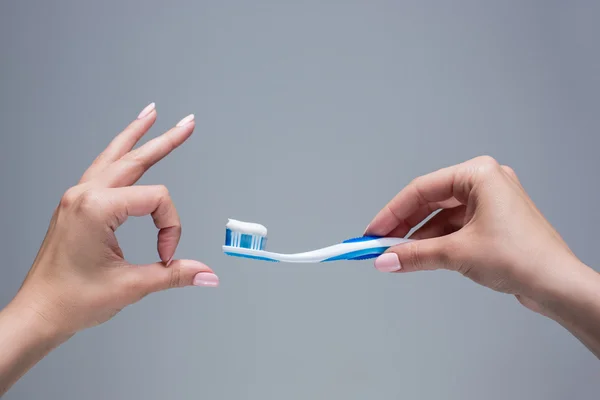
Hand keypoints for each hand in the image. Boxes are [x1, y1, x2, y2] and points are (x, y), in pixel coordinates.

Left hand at [14, 103, 217, 336]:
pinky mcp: (76, 206)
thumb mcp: (130, 286)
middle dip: (165, 140)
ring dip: (136, 136)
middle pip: (135, 158)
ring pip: (113, 156)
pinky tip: (125, 149)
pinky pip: (101, 169)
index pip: (155, 200)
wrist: (38, 313)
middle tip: (187, 123)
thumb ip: (173, 275)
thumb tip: (207, 274)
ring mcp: (77, 198)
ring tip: (151, 116)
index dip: (170, 227)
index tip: (165, 255)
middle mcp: (84, 195)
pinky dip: (117, 154)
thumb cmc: (71, 300)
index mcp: (96, 209)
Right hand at [365, 156, 583, 314]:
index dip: (392, 212)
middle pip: (431, 201)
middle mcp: (485, 182)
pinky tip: (420, 255)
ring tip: (397, 254)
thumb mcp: (457, 253)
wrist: (558, 285)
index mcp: (479, 174)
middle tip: (380, 243)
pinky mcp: (494, 221)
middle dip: (404, 225)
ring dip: (419, 236)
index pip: (422, 189)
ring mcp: (491, 202)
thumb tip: (385, 260)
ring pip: (442, 216)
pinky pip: (455, 226)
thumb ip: (415, 255)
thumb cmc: (522, 258)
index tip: (373, 231)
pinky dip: (437, 240)